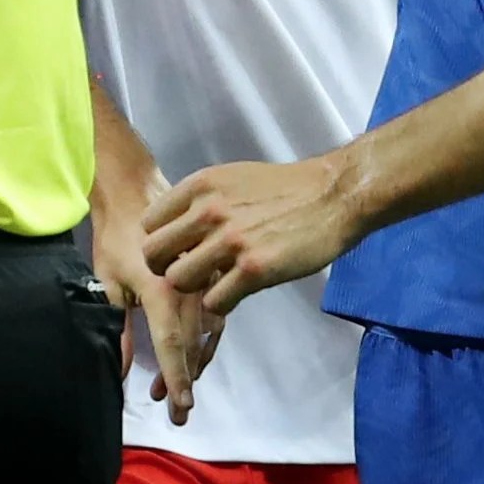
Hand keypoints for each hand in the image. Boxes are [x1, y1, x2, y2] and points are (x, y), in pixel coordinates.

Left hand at [93, 184, 223, 423]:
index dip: (176, 378)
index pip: (172, 343)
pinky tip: (197, 358)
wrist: (137, 191)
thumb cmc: (117, 237)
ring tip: (180, 390)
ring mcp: (205, 279)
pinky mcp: (212, 274)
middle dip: (185, 381)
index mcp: (161, 288)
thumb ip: (119, 330)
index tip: (179, 407)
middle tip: (177, 413)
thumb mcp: (109, 283)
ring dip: (196, 364)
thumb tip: (122, 372)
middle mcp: (189, 287)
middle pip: (194, 344)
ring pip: (208, 333)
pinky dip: (207, 340)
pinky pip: (216, 315)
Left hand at [146, 152, 366, 315]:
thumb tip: (178, 228)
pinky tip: (235, 294)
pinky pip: (214, 301)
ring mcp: (230, 241)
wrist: (333, 195)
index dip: (160, 242)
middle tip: (187, 274)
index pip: (150, 223)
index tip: (177, 251)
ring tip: (213, 284)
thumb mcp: (233, 179)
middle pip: (154, 254)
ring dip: (193, 289)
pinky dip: (220, 304)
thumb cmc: (284, 189)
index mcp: (200, 186)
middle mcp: (208, 211)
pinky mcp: (254, 270)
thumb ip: (202, 201)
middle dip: (166, 269)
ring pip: (178, 281)